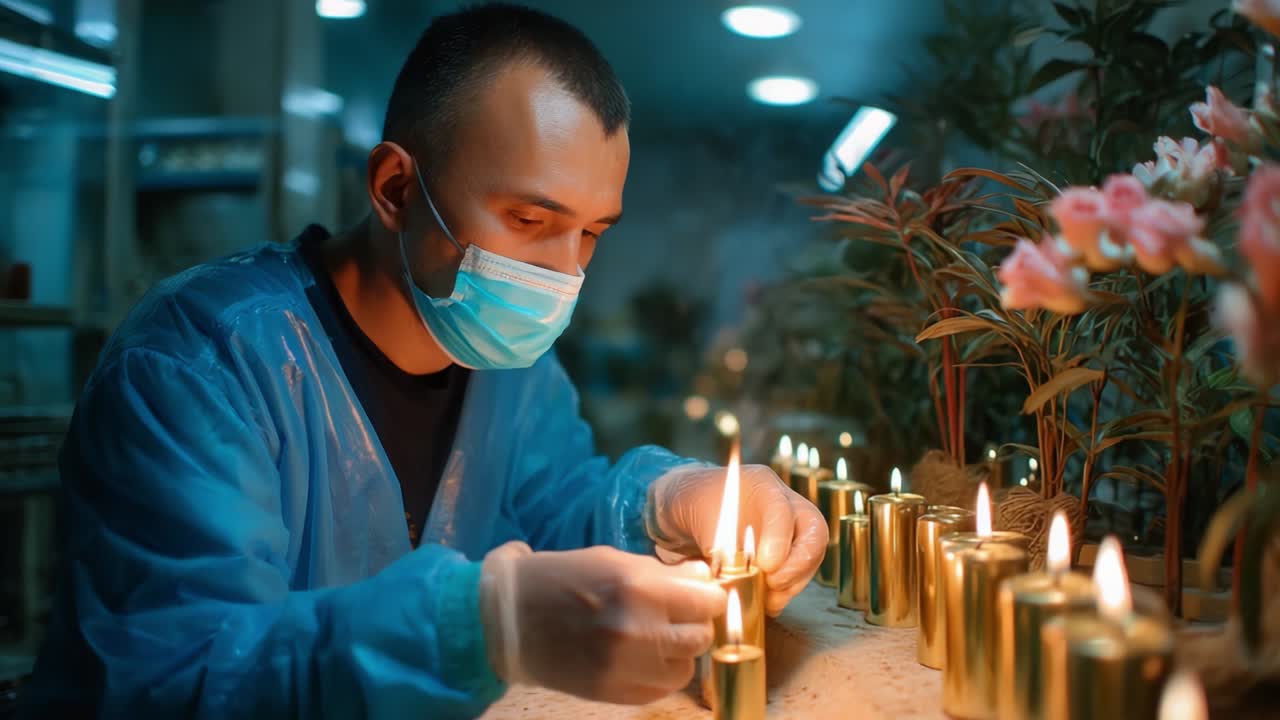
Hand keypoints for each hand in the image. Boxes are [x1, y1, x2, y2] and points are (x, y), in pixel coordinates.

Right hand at [479, 542, 726, 704]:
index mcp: (638, 588)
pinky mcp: (615, 693)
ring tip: (659, 637)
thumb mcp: (612, 561)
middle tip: (679, 614)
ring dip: (680, 651)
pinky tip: (644, 657)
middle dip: (695, 622)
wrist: (509, 622)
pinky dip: (661, 673)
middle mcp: (638, 631)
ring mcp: (626, 666)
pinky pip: (662, 689)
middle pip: (701, 635)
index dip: (708, 595)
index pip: (706, 600)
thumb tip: (704, 577)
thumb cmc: (560, 579)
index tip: (702, 594)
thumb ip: (662, 572)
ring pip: (686, 667)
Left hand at [645, 464, 826, 615]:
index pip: (782, 510)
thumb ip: (716, 540)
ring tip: (769, 600)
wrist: (689, 508)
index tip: (766, 565)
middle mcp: (785, 504)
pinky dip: (786, 591)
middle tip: (773, 584)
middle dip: (798, 565)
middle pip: (813, 533)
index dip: (779, 539)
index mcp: (762, 486)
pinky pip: (799, 573)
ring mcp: (790, 529)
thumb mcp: (695, 513)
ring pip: (810, 556)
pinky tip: (767, 602)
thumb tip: (729, 574)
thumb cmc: (693, 503)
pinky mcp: (787, 553)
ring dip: (793, 583)